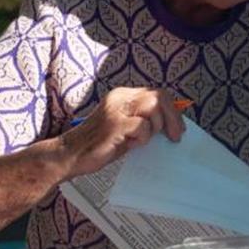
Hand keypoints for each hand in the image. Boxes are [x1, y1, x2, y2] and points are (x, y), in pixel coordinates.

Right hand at [59, 87, 185, 177]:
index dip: (172, 110)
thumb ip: (143, 120)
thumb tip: (170, 122)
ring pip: (154, 108)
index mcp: (122, 95)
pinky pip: (143, 127)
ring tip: (142, 140)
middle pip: (159, 97)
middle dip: (173, 117)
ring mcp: (116, 109)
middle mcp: (119, 97)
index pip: (156, 93)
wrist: (70, 155)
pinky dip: (143, 138)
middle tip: (175, 136)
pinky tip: (130, 145)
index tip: (178, 127)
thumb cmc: (98, 144)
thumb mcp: (124, 127)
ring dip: (156, 127)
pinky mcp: (115, 124)